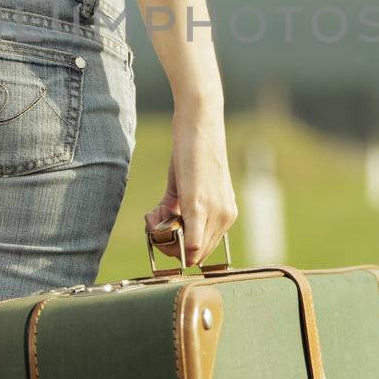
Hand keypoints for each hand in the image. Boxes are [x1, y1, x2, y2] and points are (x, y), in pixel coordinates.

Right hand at [145, 103, 237, 266]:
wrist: (199, 123)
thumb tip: (161, 230)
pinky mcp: (199, 204)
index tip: (162, 226)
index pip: (203, 250)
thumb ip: (179, 211)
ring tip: (153, 211)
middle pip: (196, 255)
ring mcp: (216, 212)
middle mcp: (225, 217)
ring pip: (190, 252)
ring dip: (164, 238)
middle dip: (169, 245)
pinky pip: (191, 242)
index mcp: (225, 214)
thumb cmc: (192, 152)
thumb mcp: (188, 186)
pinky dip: (172, 242)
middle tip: (154, 218)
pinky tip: (154, 218)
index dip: (178, 246)